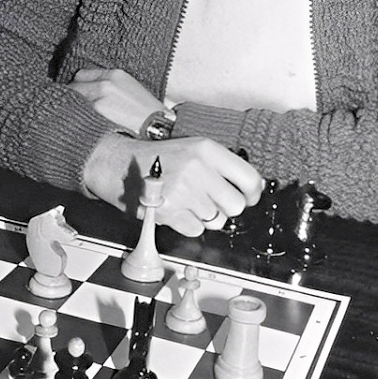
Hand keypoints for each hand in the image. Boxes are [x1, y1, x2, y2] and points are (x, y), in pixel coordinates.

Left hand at [70, 67, 161, 134]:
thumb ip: (109, 85)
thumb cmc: (146, 111)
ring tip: (78, 116)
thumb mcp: (130, 88)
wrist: (157, 126)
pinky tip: (81, 124)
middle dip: (73, 95)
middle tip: (75, 106)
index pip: (82, 74)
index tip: (77, 93)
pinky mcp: (96, 113)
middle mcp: (105, 83)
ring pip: (73, 99)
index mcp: (115, 74)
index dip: (79, 85)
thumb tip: (91, 90)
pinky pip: (77, 112)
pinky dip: (76, 117)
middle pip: (75, 85)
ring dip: (73, 107)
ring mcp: (99, 98)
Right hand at [83, 134, 263, 236]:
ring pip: (217, 221)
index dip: (253, 193)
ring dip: (206, 216)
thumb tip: (252, 188)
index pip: (250, 179)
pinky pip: (197, 230)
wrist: (124, 165)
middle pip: (236, 205)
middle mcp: (198, 169)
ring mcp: (184, 192)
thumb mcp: (195, 148)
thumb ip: (223, 165)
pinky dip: (190, 224)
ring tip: (191, 201)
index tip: (248, 196)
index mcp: (207, 149)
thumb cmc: (162, 158)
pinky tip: (179, 209)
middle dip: (227, 207)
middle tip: (214, 200)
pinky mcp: (170, 212)